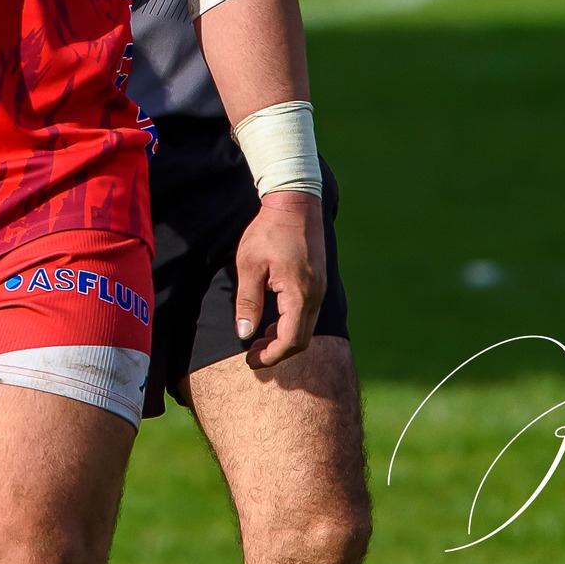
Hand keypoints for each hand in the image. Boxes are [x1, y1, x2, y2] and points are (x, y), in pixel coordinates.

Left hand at [232, 190, 325, 368]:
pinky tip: (271, 322)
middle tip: (251, 355)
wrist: (295, 203)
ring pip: (305, 328)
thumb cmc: (268, 231)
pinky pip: (307, 315)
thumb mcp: (249, 264)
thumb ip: (248, 301)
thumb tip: (245, 334)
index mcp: (300, 293)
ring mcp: (320, 289)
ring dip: (283, 339)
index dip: (270, 356)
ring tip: (257, 341)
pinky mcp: (318, 283)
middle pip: (301, 340)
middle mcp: (316, 295)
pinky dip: (290, 325)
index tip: (250, 361)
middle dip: (276, 352)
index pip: (290, 340)